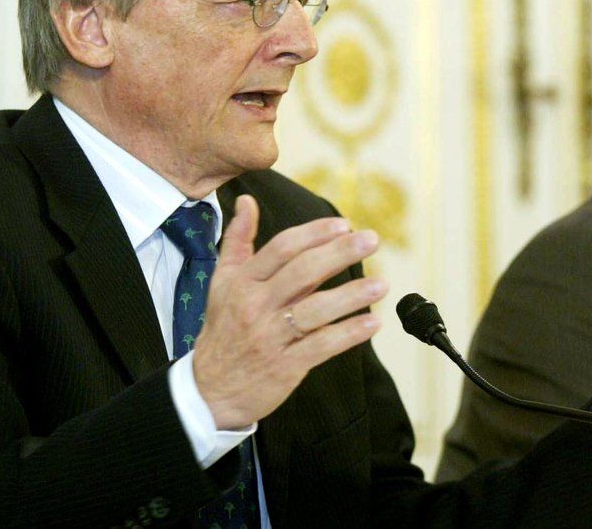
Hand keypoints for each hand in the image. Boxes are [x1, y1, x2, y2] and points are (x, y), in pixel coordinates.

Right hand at [192, 195, 386, 428]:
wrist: (209, 391)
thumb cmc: (222, 330)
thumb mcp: (221, 282)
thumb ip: (238, 241)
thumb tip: (246, 201)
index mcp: (243, 283)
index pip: (282, 248)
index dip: (315, 234)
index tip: (344, 225)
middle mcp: (256, 306)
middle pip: (303, 272)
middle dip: (340, 253)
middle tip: (372, 240)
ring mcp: (271, 337)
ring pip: (316, 310)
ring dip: (352, 295)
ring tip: (382, 284)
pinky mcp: (285, 366)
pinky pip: (322, 346)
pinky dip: (348, 334)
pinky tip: (372, 323)